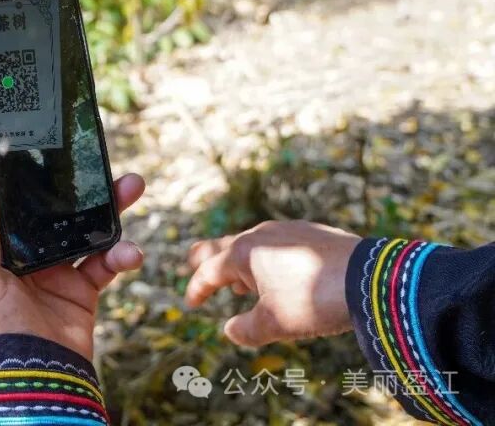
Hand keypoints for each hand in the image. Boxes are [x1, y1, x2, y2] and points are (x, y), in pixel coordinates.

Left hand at [0, 173, 145, 360]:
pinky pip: (107, 264)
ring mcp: (59, 273)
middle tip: (111, 168)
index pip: (24, 206)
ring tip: (132, 189)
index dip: (42, 183)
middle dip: (88, 191)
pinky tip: (131, 252)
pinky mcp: (83, 291)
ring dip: (113, 211)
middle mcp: (31, 257)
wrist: (30, 375)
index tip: (60, 156)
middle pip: (62, 214)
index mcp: (3, 249)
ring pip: (90, 232)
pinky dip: (122, 254)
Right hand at [185, 220, 360, 346]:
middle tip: (192, 262)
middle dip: (206, 257)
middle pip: (223, 245)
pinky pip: (278, 243)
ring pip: (253, 243)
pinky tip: (279, 274)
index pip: (209, 271)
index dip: (197, 289)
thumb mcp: (275, 323)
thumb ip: (246, 330)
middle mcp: (261, 235)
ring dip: (240, 261)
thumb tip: (230, 330)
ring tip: (240, 282)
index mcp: (244, 254)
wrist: (370, 278)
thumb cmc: (314, 300)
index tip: (191, 304)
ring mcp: (288, 230)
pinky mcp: (313, 232)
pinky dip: (267, 258)